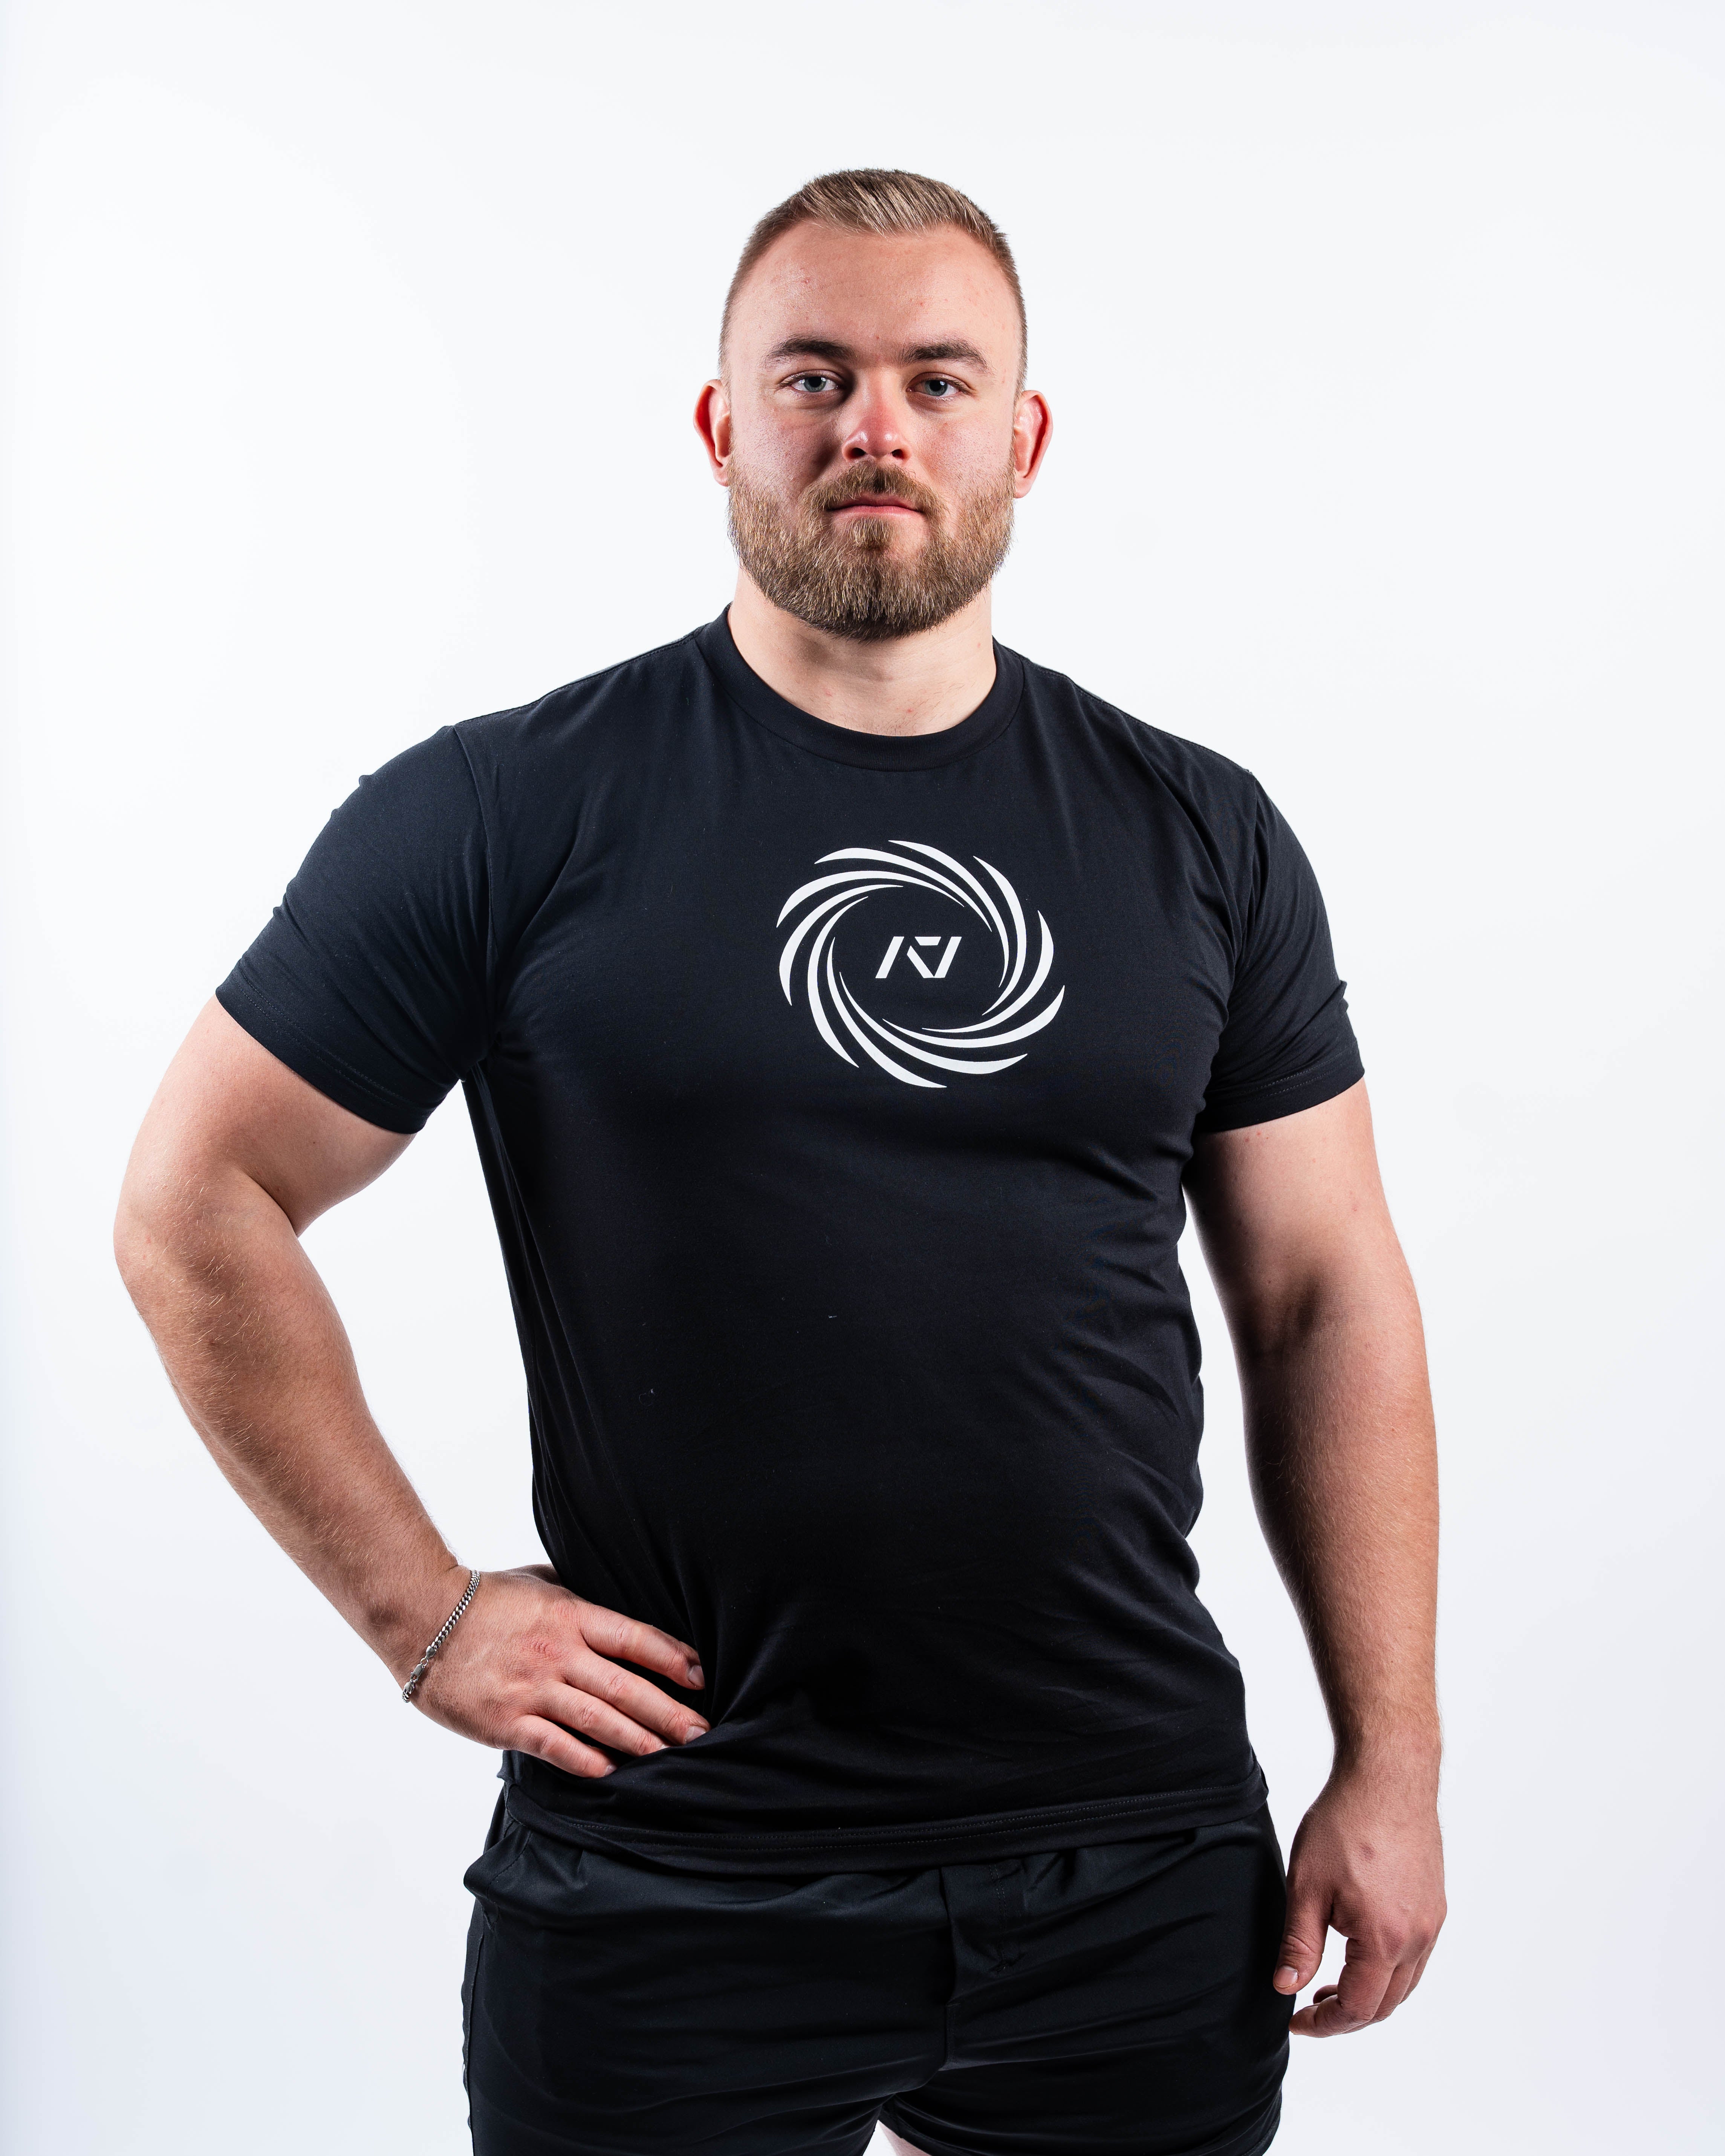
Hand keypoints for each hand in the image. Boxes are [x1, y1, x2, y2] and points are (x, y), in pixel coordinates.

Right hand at [402, 1563, 707, 1775]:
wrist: (420, 1617)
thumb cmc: (484, 1598)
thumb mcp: (539, 1580)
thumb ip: (578, 1593)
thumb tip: (617, 1593)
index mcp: (570, 1614)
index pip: (634, 1637)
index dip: (672, 1658)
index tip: (702, 1676)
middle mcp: (557, 1653)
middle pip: (625, 1686)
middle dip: (669, 1711)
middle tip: (703, 1732)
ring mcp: (531, 1689)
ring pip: (597, 1720)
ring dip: (638, 1740)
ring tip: (668, 1756)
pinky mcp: (505, 1721)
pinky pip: (554, 1745)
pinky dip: (585, 1760)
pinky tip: (609, 1771)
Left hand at [1273, 1761, 1445, 2034]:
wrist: (1388, 1776)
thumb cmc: (1345, 1822)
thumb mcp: (1306, 1885)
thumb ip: (1298, 1943)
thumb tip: (1285, 1988)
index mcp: (1385, 1939)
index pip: (1358, 2008)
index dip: (1325, 2024)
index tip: (1296, 2020)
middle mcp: (1418, 1937)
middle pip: (1386, 2004)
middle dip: (1347, 2015)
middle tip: (1310, 2004)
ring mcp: (1431, 1921)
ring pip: (1405, 1983)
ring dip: (1370, 1993)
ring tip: (1331, 1982)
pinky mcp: (1434, 1903)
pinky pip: (1416, 1956)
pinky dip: (1388, 1968)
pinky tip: (1360, 1949)